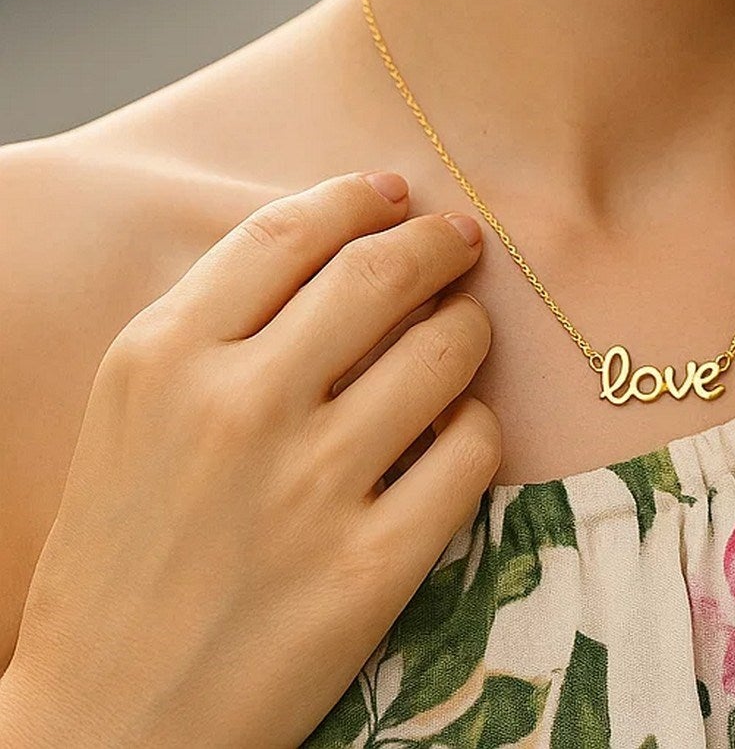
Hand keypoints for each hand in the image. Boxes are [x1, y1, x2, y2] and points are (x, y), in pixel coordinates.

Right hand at [2, 172, 502, 748]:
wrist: (106, 727)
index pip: (289, 233)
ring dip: (467, 329)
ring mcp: (308, 489)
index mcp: (163, 359)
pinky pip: (471, 449)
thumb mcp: (134, 414)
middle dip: (437, 243)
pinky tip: (454, 432)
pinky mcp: (370, 567)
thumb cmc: (123, 555)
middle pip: (381, 274)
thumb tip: (344, 240)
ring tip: (460, 336)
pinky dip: (475, 426)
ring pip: (446, 350)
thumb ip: (221, 325)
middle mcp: (238, 409)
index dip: (357, 198)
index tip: (395, 192)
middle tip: (460, 242)